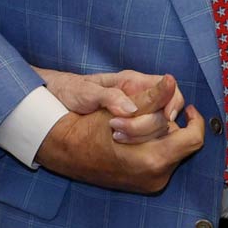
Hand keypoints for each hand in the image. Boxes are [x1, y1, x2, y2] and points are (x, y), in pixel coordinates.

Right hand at [35, 101, 204, 193]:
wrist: (66, 152)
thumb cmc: (91, 128)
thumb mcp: (123, 109)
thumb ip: (151, 97)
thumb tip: (172, 82)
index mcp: (154, 160)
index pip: (193, 139)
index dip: (196, 120)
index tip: (189, 108)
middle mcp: (156, 176)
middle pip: (183, 144)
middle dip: (174, 125)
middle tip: (158, 112)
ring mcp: (151, 183)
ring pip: (172, 152)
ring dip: (165, 135)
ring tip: (143, 124)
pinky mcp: (146, 185)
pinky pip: (163, 161)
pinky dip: (157, 146)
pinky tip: (140, 137)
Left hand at [36, 67, 182, 142]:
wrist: (54, 99)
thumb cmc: (71, 90)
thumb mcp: (86, 91)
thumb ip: (109, 97)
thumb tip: (131, 109)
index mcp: (134, 82)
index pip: (170, 88)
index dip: (174, 102)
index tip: (166, 118)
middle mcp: (138, 97)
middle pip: (166, 111)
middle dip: (155, 124)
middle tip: (124, 131)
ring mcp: (134, 113)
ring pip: (157, 126)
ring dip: (145, 135)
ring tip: (117, 137)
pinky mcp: (127, 127)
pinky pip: (144, 136)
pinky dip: (138, 142)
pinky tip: (121, 144)